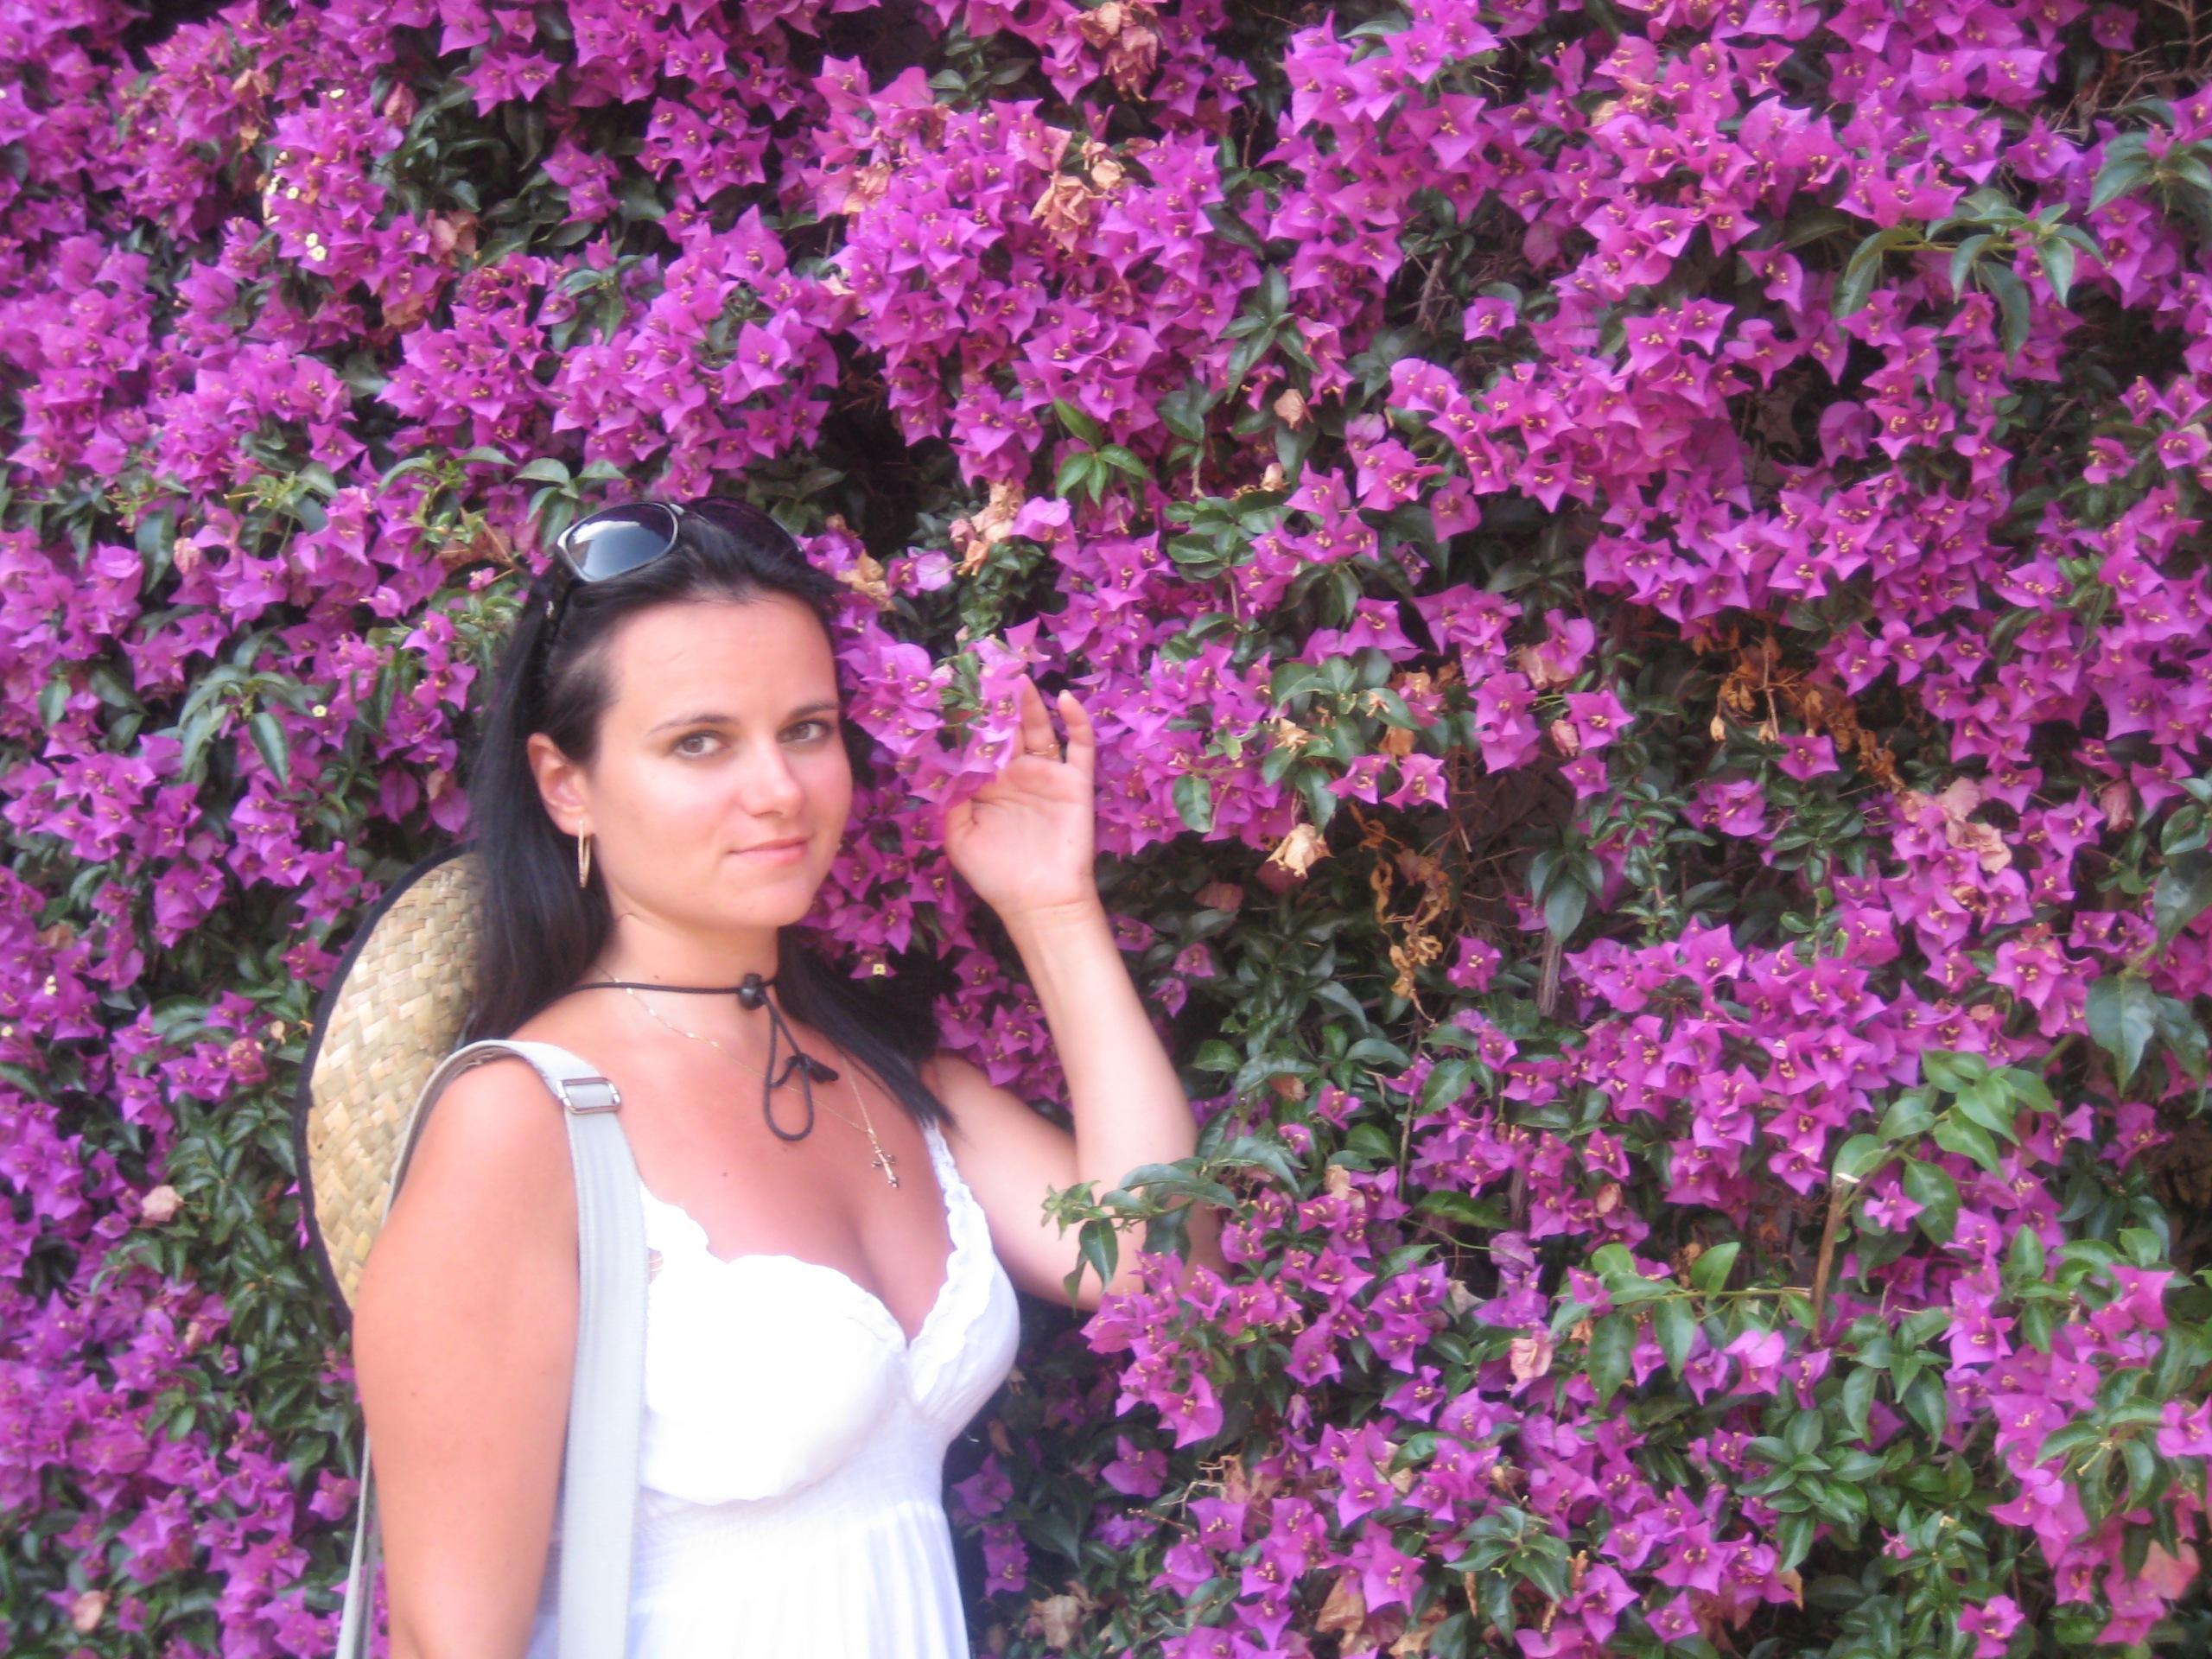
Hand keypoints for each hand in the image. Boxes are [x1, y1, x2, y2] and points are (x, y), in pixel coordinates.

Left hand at [940, 678, 1099, 922]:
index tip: (953, 688)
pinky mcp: (1075, 782)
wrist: (1040, 903)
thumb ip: (948, 799)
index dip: (967, 717)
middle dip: (997, 699)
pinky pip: (1080, 746)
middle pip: (1007, 727)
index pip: (977, 742)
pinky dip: (1076, 721)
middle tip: (985, 666)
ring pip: (1039, 728)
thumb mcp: (958, 838)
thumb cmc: (996, 875)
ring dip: (1029, 701)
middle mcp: (1016, 773)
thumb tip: (940, 761)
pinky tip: (1065, 698)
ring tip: (1017, 672)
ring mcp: (1047, 775)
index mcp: (987, 784)